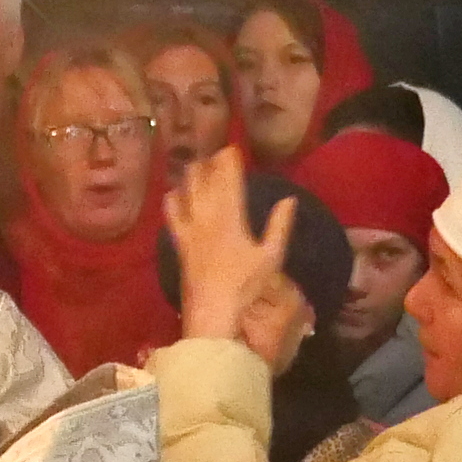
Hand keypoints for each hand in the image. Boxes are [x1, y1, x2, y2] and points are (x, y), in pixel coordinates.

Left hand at [162, 147, 289, 347]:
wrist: (212, 313)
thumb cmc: (245, 287)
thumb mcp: (271, 258)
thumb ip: (279, 226)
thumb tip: (289, 200)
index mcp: (231, 219)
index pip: (229, 181)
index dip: (229, 162)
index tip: (232, 148)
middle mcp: (207, 219)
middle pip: (204, 182)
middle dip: (209, 164)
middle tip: (214, 153)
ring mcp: (189, 231)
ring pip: (186, 193)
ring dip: (191, 176)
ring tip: (195, 164)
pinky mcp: (179, 244)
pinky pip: (172, 216)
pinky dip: (173, 201)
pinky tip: (173, 193)